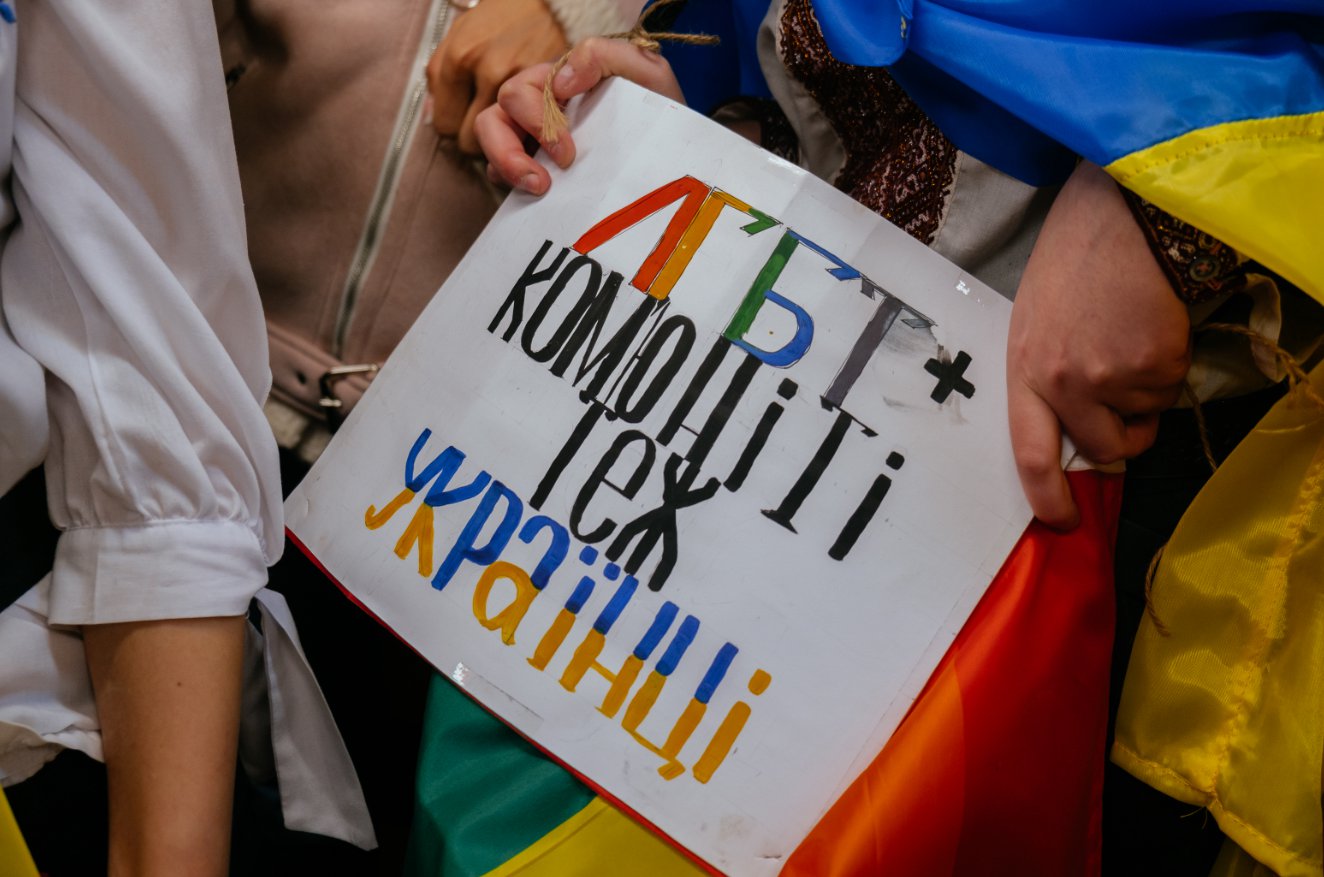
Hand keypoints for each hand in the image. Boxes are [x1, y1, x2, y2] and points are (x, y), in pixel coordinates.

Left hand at [427, 0, 569, 154]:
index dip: (454, 124)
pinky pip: (527, 136)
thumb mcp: (463, 31)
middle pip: (469, 141)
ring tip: (510, 123)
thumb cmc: (507, 14)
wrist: (556, 3)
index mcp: (460, 56)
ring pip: (499, 144)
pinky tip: (529, 121)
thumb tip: (431, 114)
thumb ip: (441, 74)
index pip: (444, 123)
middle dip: (477, 136)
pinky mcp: (549, 93)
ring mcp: (522, 84)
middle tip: (488, 123)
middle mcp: (488, 72)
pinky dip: (527, 134)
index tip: (465, 119)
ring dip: (503, 139)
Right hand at [475, 36, 683, 194]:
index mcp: (556, 82)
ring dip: (505, 168)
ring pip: (490, 145)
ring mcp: (531, 140)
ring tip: (538, 190)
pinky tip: (539, 198)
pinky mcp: (533, 168)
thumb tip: (561, 81)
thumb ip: (604, 55)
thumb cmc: (658, 108)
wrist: (673, 151)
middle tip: (543, 181)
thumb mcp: (645, 71)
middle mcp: (537, 108)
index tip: (567, 152)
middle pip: (493, 119)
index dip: (536, 121)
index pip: (520, 92)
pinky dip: (511, 186)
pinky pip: (501, 175)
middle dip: (509, 151)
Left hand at [1007, 161, 1190, 528]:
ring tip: (1132, 339)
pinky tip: (1152, 325)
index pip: (1029, 454)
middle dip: (1123, 439)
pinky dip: (1169, 367)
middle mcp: (1063, 382)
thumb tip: (1070, 431)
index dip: (1046, 497)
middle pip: (1102, 449)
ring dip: (1146, 395)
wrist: (1120, 216)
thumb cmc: (1071, 265)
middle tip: (1128, 405)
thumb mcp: (1034, 323)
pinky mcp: (1156, 363)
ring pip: (1144, 420)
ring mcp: (1110, 375)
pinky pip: (1170, 390)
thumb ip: (1044, 378)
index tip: (1061, 520)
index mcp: (1024, 371)